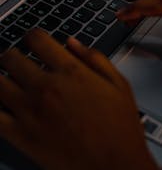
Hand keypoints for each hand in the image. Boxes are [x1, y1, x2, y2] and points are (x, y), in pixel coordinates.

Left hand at [0, 29, 156, 169]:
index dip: (32, 35)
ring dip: (0, 76)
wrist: (115, 167)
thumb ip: (94, 57)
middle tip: (15, 58)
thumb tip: (73, 42)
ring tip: (7, 78)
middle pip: (11, 58)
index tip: (32, 38)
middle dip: (12, 54)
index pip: (37, 39)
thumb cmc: (120, 128)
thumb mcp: (118, 84)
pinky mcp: (22, 136)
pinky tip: (3, 103)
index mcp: (70, 71)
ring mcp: (32, 111)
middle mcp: (47, 87)